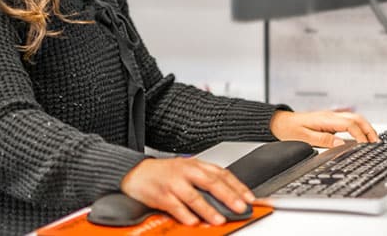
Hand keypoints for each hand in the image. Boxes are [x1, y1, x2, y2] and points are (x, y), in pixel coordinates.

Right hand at [120, 157, 253, 225]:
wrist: (136, 172)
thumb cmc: (164, 174)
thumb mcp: (187, 171)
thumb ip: (206, 181)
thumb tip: (230, 197)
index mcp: (196, 165)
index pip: (222, 174)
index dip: (237, 186)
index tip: (249, 198)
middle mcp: (186, 171)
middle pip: (211, 182)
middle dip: (228, 196)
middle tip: (240, 207)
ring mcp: (173, 183)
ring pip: (194, 195)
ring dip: (208, 208)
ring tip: (218, 218)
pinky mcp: (161, 195)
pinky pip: (175, 206)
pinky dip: (185, 214)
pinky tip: (193, 221)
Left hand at [269, 110, 378, 146]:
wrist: (280, 122)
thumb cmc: (290, 129)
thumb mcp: (305, 138)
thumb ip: (324, 141)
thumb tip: (341, 145)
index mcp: (326, 120)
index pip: (350, 125)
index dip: (360, 136)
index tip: (365, 147)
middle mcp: (331, 116)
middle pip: (357, 119)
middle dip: (369, 131)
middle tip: (377, 144)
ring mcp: (331, 116)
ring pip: (355, 119)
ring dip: (366, 129)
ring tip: (373, 141)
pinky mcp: (330, 120)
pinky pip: (349, 121)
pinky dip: (359, 128)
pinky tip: (361, 136)